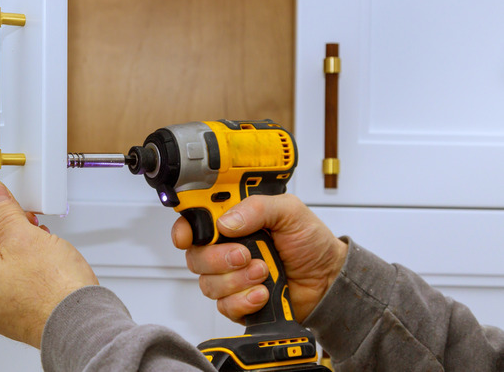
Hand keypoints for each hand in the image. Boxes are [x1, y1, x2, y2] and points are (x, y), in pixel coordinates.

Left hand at [0, 179, 97, 347]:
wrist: (83, 322)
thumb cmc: (54, 293)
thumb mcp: (23, 238)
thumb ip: (2, 211)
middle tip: (6, 198)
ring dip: (11, 233)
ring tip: (28, 221)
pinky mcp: (18, 304)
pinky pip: (11, 270)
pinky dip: (21, 251)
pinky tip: (37, 241)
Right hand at [172, 194, 346, 323]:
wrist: (329, 280)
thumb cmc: (310, 244)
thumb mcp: (289, 211)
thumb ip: (257, 208)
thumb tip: (225, 222)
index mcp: (233, 222)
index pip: (194, 223)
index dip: (184, 229)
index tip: (187, 236)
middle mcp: (225, 249)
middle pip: (195, 256)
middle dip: (218, 258)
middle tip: (245, 254)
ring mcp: (230, 277)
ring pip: (208, 284)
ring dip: (237, 280)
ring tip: (264, 272)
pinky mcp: (238, 302)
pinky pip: (224, 306)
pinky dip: (244, 300)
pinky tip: (263, 293)